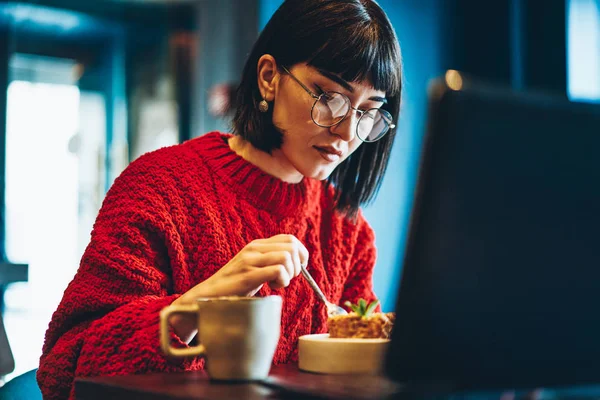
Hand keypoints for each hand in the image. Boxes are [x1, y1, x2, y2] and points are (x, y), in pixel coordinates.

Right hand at [170, 234, 308, 341]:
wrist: (207, 297)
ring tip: (277, 284)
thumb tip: (296, 264)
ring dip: (289, 274)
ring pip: (286, 257)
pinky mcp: (248, 274)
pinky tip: (271, 288)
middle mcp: (254, 248)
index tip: (297, 269)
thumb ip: (269, 262)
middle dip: (297, 265)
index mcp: (257, 245)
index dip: (301, 253)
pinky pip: (277, 270)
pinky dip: (282, 281)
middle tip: (287, 278)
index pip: (289, 239)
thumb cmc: (233, 287)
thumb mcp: (254, 269)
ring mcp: (250, 260)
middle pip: (291, 246)